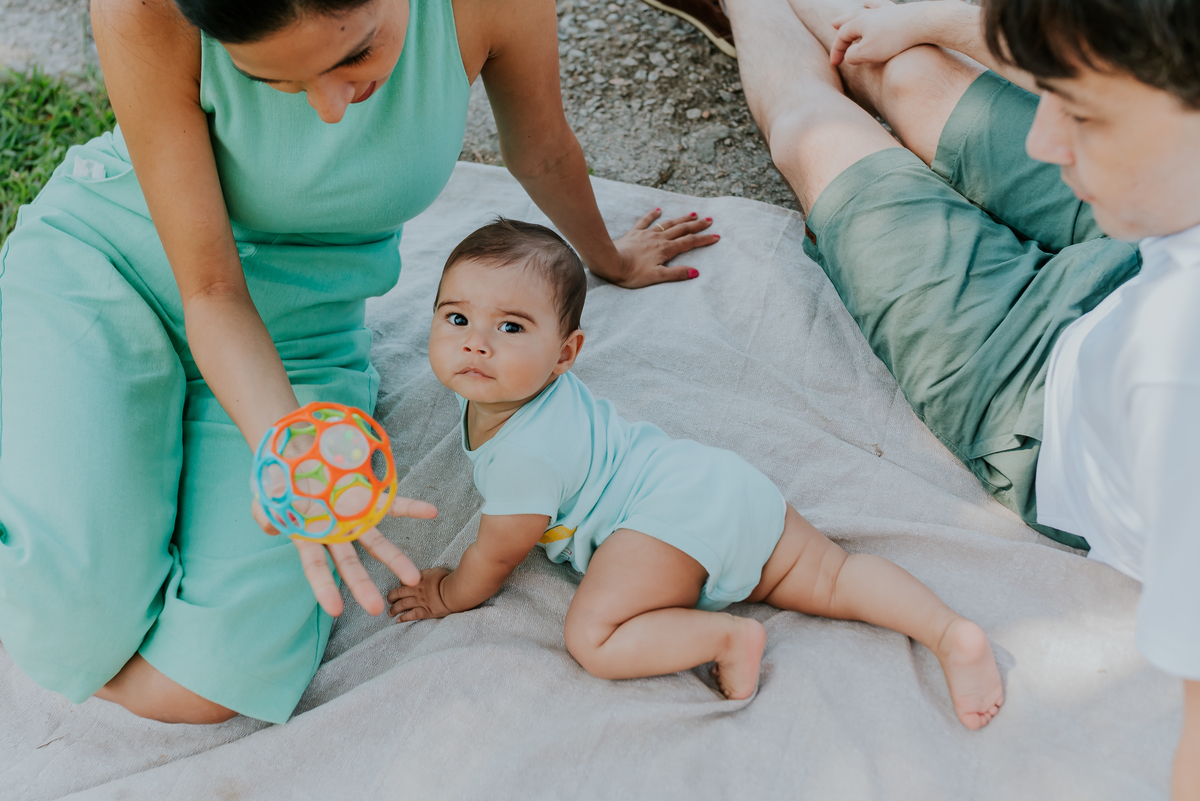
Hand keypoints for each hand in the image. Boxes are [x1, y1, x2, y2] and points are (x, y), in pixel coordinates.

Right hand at [251, 494, 437, 617]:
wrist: (297, 453)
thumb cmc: (278, 480)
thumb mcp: (264, 496)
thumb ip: (263, 513)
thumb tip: (269, 527)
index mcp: (309, 537)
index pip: (316, 568)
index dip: (325, 588)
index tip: (336, 610)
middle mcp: (334, 533)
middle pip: (350, 565)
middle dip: (363, 587)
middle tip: (378, 609)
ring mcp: (353, 517)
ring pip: (376, 543)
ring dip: (395, 559)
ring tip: (415, 579)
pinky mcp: (367, 497)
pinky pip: (392, 505)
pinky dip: (412, 508)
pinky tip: (432, 513)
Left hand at [387, 567, 453, 620]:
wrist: (454, 591)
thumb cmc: (448, 579)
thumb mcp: (436, 570)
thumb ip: (426, 573)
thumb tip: (420, 575)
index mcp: (419, 580)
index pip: (404, 581)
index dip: (400, 584)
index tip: (399, 587)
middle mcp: (417, 591)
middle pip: (400, 593)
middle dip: (392, 597)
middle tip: (389, 600)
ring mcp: (420, 602)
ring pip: (403, 605)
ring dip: (394, 609)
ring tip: (390, 613)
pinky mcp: (426, 612)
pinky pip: (412, 615)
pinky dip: (404, 618)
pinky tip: (398, 621)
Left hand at [606, 208, 718, 288]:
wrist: (610, 262)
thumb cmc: (632, 273)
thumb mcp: (656, 277)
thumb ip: (676, 274)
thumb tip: (696, 272)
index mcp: (666, 250)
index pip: (689, 243)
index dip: (704, 239)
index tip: (716, 236)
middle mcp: (659, 239)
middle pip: (682, 230)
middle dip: (697, 225)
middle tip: (709, 220)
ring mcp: (646, 234)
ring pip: (668, 224)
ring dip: (681, 219)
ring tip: (693, 213)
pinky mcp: (634, 233)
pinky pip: (645, 221)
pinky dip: (652, 215)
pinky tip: (658, 210)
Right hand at [830, 0, 932, 66]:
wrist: (921, 23)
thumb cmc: (893, 39)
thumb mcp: (867, 54)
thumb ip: (853, 56)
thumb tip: (849, 56)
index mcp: (859, 23)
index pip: (841, 36)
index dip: (836, 51)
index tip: (835, 64)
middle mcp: (870, 14)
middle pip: (852, 17)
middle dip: (842, 22)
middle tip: (834, 24)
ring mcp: (886, 11)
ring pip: (869, 8)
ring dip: (860, 10)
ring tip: (859, 8)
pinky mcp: (900, 12)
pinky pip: (886, 6)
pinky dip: (880, 5)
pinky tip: (882, 5)